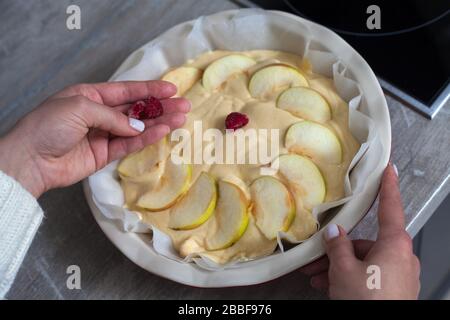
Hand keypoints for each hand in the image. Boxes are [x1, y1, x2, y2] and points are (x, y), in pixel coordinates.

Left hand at [0, 81, 189, 197]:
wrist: (30, 160)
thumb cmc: (49, 125)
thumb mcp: (80, 107)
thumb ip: (113, 116)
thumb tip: (138, 127)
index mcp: (91, 95)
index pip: (127, 90)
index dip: (150, 89)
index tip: (172, 90)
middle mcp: (100, 114)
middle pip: (137, 109)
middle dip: (161, 107)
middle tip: (184, 106)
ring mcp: (104, 135)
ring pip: (138, 128)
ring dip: (159, 123)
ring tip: (181, 119)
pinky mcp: (105, 155)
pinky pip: (130, 145)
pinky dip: (146, 139)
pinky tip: (163, 132)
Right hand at [300, 164, 420, 298]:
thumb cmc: (368, 302)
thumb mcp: (344, 270)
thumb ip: (338, 246)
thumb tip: (334, 233)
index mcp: (395, 245)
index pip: (392, 208)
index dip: (389, 186)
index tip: (390, 169)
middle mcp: (402, 258)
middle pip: (366, 242)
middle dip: (339, 249)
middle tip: (317, 257)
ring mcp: (400, 276)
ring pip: (365, 261)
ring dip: (340, 267)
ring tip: (317, 276)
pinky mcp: (395, 291)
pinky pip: (370, 275)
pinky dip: (350, 277)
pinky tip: (330, 285)